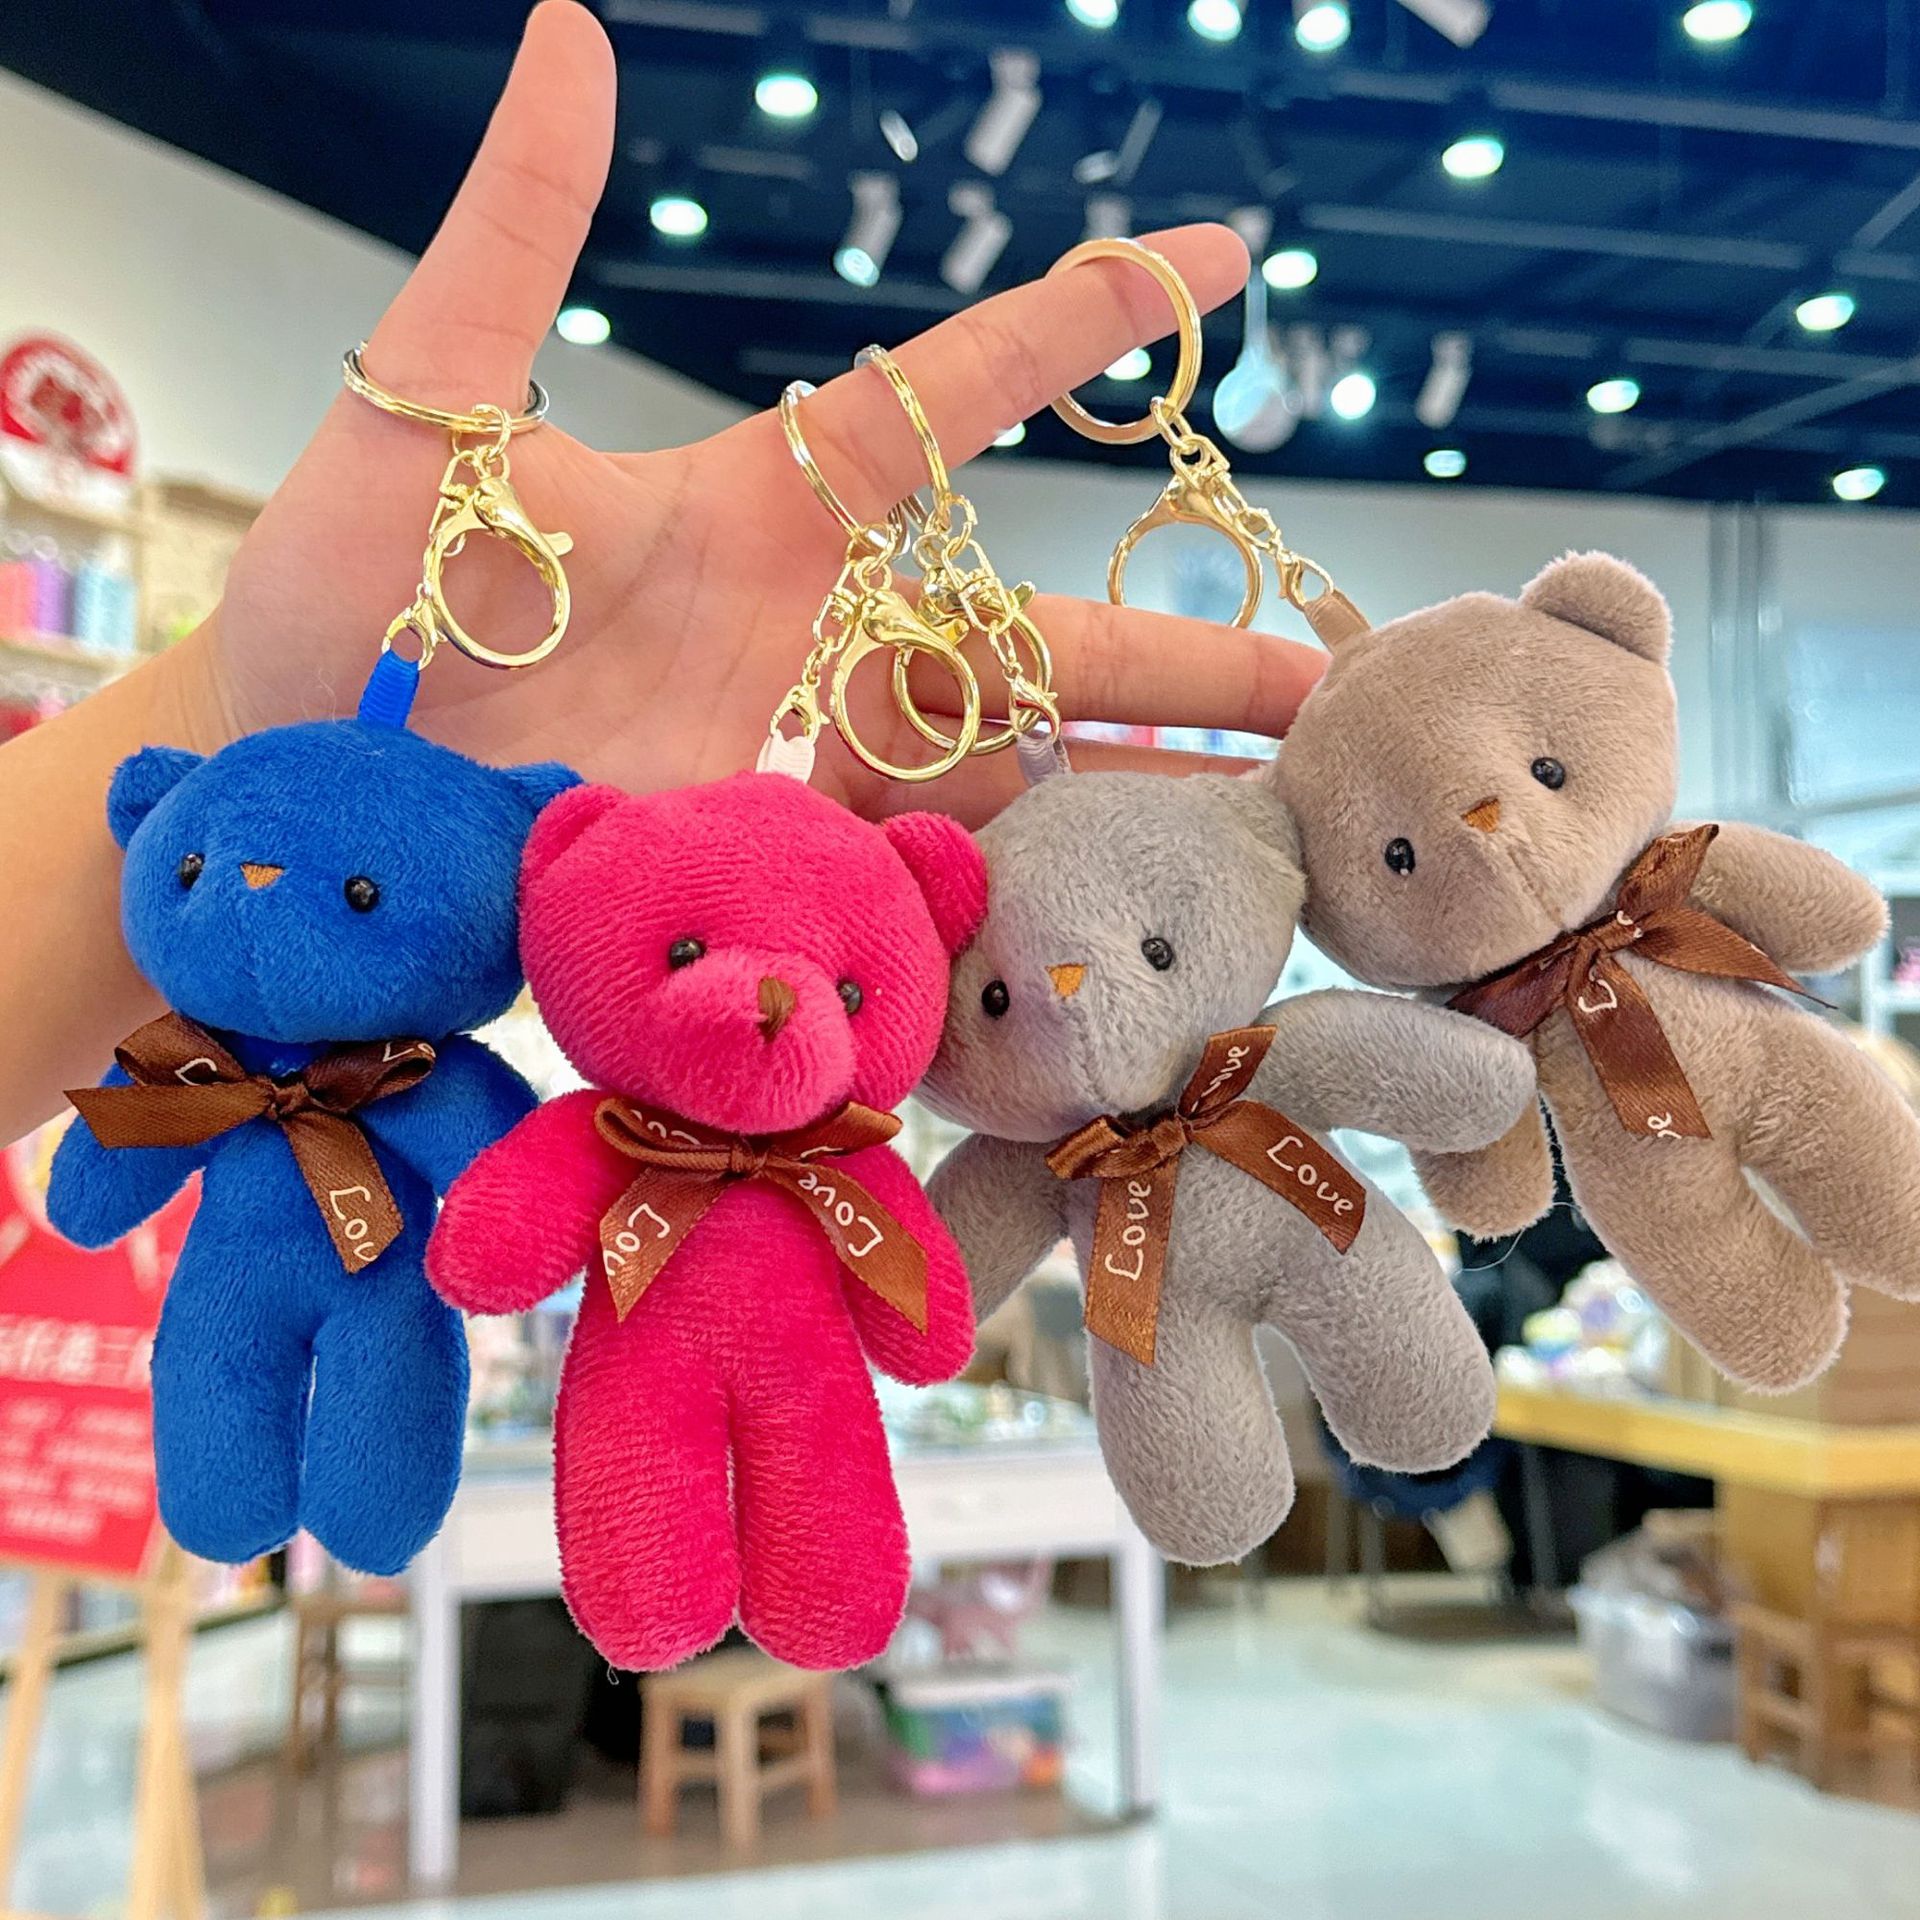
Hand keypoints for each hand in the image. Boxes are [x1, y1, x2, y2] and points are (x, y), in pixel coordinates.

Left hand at [179, 0, 1322, 824]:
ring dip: (1123, 801)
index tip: (1220, 260)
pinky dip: (995, 894)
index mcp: (751, 504)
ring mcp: (782, 759)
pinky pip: (895, 871)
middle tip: (1324, 677)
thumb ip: (513, 238)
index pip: (945, 398)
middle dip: (1177, 660)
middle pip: (1023, 634)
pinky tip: (1096, 934)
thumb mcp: (421, 406)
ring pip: (987, 768)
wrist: (283, 772)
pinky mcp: (751, 861)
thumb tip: (576, 29)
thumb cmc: (336, 586)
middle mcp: (798, 633)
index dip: (1078, 323)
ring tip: (1261, 836)